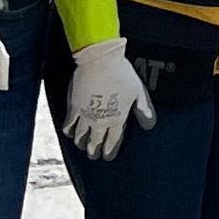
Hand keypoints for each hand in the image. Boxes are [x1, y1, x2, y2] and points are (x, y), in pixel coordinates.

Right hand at [61, 37, 155, 158]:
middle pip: (96, 142)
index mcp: (117, 119)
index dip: (110, 151)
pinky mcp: (74, 107)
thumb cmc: (122, 74)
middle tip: (93, 157)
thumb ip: (143, 110)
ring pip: (81, 136)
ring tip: (81, 147)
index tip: (107, 158)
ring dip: (81, 143)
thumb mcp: (138, 92)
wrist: (100, 61)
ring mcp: (86, 116)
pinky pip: (69, 124)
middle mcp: (100, 122)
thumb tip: (150, 127)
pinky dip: (68, 131)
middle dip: (94, 151)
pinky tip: (68, 133)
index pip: (114, 141)